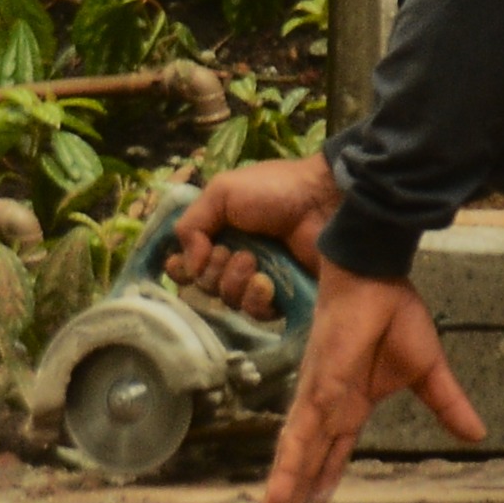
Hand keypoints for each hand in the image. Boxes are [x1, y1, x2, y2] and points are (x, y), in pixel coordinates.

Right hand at [165, 154, 338, 319]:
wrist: (322, 201)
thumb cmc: (272, 191)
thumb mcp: (222, 192)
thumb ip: (191, 225)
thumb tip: (187, 265)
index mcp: (218, 233)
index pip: (186, 263)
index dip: (182, 268)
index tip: (188, 263)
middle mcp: (233, 258)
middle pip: (203, 284)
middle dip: (213, 270)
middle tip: (235, 251)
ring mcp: (258, 278)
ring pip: (227, 300)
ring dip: (234, 282)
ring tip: (253, 262)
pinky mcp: (282, 296)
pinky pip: (255, 311)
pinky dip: (256, 298)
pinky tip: (265, 283)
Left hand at [246, 265, 483, 502]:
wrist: (378, 276)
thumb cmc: (394, 313)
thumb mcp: (430, 372)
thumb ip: (446, 406)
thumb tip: (476, 435)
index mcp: (348, 408)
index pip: (328, 461)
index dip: (315, 492)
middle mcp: (326, 410)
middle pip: (303, 467)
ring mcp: (319, 399)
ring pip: (294, 458)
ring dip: (279, 494)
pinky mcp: (320, 387)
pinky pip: (303, 433)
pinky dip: (290, 464)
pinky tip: (280, 492)